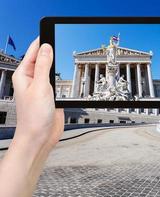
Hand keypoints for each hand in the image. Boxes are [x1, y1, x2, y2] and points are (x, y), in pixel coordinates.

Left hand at [0, 38, 63, 196]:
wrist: (40, 136)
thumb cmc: (34, 117)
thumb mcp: (40, 87)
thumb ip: (43, 66)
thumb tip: (46, 47)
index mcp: (24, 75)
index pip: (33, 51)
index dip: (42, 40)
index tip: (52, 31)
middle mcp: (32, 79)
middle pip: (43, 58)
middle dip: (53, 51)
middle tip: (65, 42)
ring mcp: (43, 87)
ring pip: (53, 70)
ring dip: (60, 65)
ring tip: (68, 56)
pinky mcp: (52, 94)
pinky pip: (59, 81)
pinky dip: (65, 77)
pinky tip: (70, 74)